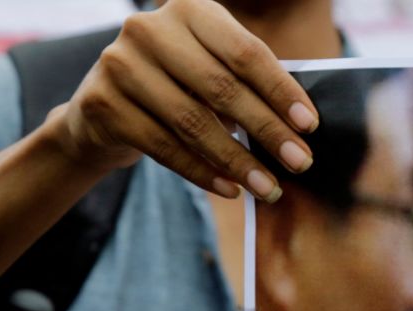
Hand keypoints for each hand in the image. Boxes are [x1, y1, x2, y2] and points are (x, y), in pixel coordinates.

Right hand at [53, 0, 318, 201]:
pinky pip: (165, 147)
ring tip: (269, 188)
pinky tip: (231, 190)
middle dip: (267, 130)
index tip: (309, 126)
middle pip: (222, 88)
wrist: (107, 107)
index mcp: (189, 11)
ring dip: (238, 161)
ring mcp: (120, 64)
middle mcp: (149, 29)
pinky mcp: (102, 103)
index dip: (280, 91)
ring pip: (193, 123)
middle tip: (299, 162)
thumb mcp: (214, 72)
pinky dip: (203, 173)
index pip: (246, 53)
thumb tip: (299, 129)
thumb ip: (250, 87)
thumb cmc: (181, 87)